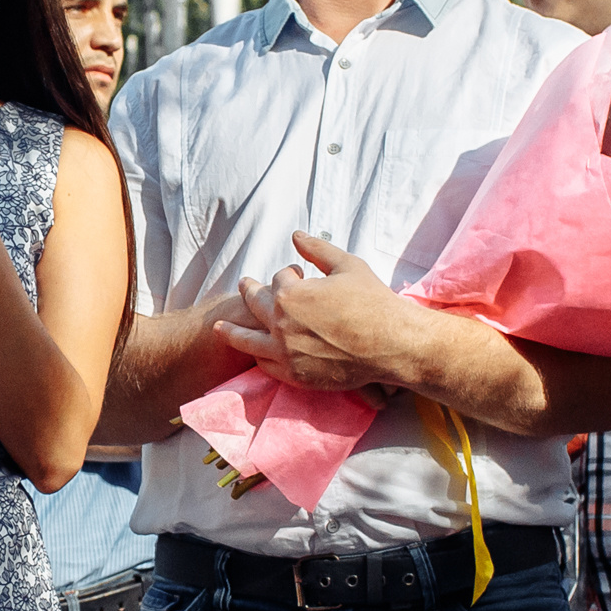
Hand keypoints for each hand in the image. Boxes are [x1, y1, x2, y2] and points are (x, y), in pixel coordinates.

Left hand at [213, 232, 412, 392]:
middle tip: (244, 285)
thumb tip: (296, 235)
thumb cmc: (373, 302)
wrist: (391, 344)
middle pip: (255, 305)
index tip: (297, 273)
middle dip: (249, 292)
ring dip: (232, 332)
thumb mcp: (347, 266)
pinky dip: (258, 356)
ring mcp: (285, 353)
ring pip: (247, 341)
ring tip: (219, 329)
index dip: (289, 274)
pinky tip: (254, 353)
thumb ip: (318, 250)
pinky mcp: (295, 375)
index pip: (278, 280)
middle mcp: (280, 324)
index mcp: (290, 295)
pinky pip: (266, 366)